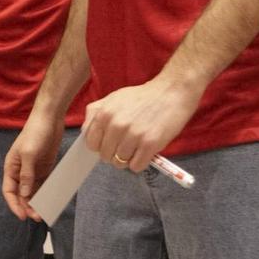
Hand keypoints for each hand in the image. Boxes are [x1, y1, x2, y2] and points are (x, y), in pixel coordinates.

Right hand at [3, 107, 65, 219]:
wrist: (50, 119)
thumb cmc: (35, 133)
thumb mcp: (29, 154)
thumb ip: (26, 174)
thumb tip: (25, 194)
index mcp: (11, 167)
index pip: (9, 191)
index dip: (14, 204)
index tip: (22, 216)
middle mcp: (20, 170)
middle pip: (21, 194)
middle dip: (27, 206)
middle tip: (36, 217)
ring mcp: (33, 169)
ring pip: (33, 191)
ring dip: (37, 202)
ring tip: (44, 213)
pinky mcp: (45, 167)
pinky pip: (44, 184)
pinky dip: (46, 193)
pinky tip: (50, 200)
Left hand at [83, 75, 201, 173]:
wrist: (172, 92)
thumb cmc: (142, 97)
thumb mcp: (113, 98)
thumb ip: (96, 113)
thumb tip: (86, 133)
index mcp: (104, 114)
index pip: (91, 143)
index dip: (100, 146)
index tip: (109, 143)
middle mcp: (116, 125)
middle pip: (105, 156)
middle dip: (114, 154)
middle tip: (126, 145)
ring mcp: (133, 135)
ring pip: (120, 163)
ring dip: (128, 159)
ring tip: (137, 146)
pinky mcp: (149, 144)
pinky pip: (136, 167)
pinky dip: (140, 163)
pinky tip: (145, 151)